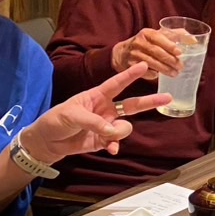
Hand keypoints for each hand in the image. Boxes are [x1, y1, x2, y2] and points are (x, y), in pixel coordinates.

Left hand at [19, 63, 170, 163]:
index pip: (116, 84)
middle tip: (168, 97)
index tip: (144, 65)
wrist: (46, 143)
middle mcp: (105, 109)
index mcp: (96, 96)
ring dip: (118, 133)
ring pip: (124, 127)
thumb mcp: (71, 116)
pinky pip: (117, 142)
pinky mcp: (103, 140)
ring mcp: (106, 125)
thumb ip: (95, 122)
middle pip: (132, 104)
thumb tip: (114, 132)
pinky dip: (114, 146)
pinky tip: (110, 150)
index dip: (130, 75)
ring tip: (105, 137)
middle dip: (150, 102)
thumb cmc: (55, 121)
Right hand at [111, 28, 181, 77]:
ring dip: (164, 69)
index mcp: (147, 33)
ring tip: (175, 73)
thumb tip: (193, 39)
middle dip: (170, 60)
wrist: (122, 52)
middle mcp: (138, 42)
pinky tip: (159, 76)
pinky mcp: (129, 65)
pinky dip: (153, 74)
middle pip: (156, 52)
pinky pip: (144, 72)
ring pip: (151, 63)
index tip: (180, 52)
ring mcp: (133, 54)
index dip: (170, 45)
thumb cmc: (146, 43)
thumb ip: (175, 35)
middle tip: (180, 67)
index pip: (159, 37)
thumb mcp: (157, 35)